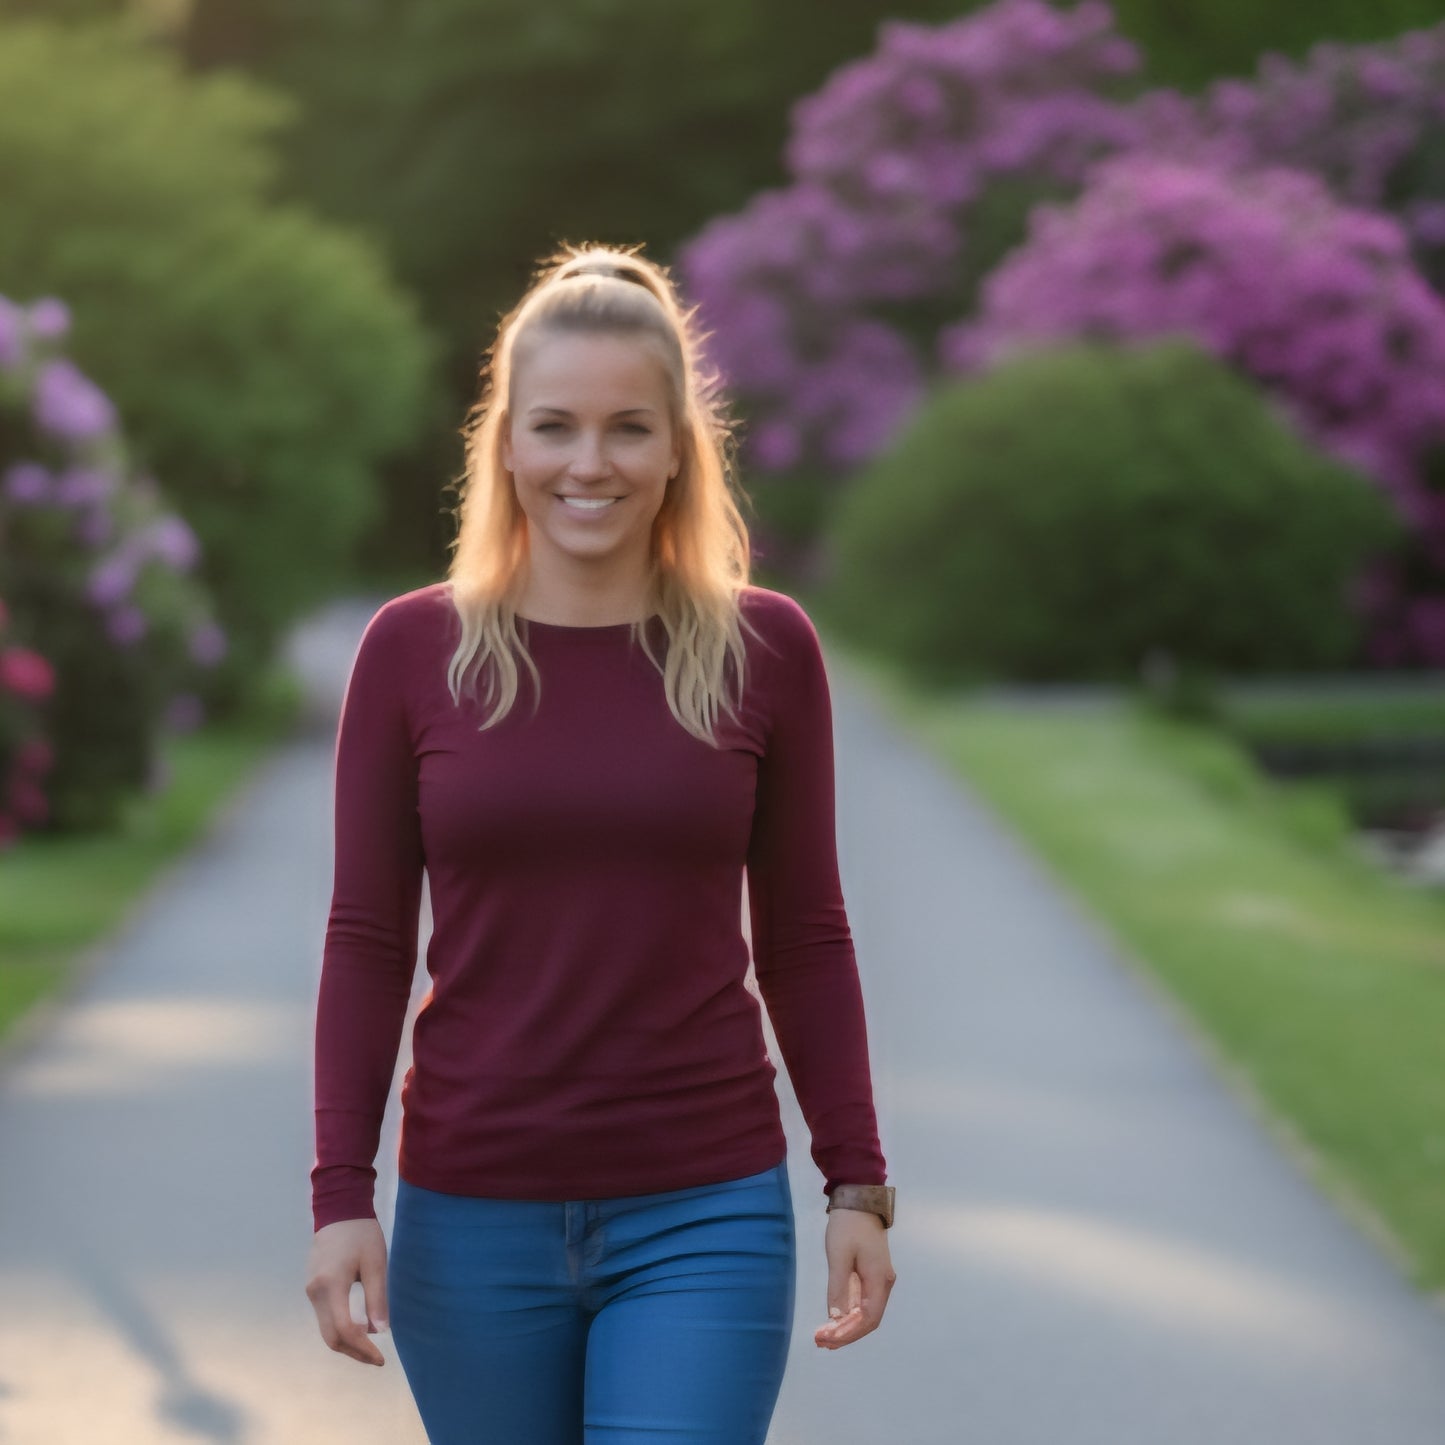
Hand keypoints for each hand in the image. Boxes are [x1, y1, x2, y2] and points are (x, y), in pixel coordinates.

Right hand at [305, 1216, 389, 1365]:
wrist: (339, 1210)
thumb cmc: (361, 1234)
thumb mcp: (375, 1263)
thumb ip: (377, 1297)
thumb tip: (381, 1332)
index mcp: (331, 1285)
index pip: (345, 1329)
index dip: (363, 1348)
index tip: (381, 1358)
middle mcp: (315, 1293)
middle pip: (331, 1337)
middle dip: (354, 1352)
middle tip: (376, 1358)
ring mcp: (311, 1291)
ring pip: (326, 1330)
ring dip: (347, 1343)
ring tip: (370, 1348)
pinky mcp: (313, 1288)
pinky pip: (325, 1318)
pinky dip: (340, 1329)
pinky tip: (358, 1329)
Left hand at [813, 1207, 895, 1349]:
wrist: (858, 1199)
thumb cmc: (848, 1226)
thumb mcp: (839, 1256)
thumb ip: (838, 1288)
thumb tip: (836, 1318)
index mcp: (879, 1280)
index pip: (868, 1319)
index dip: (849, 1333)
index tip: (827, 1339)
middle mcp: (882, 1283)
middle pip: (868, 1319)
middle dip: (845, 1333)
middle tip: (820, 1341)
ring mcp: (877, 1279)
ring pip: (864, 1312)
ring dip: (845, 1326)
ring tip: (823, 1336)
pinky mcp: (869, 1273)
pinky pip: (861, 1301)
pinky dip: (847, 1313)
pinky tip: (832, 1319)